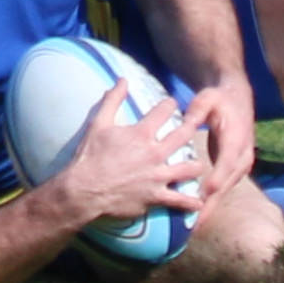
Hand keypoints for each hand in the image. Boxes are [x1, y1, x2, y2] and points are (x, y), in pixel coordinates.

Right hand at [50, 85, 206, 227]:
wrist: (84, 190)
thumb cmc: (90, 156)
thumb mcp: (98, 124)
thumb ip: (112, 100)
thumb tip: (122, 80)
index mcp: (141, 134)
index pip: (163, 111)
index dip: (170, 104)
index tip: (173, 103)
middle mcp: (154, 153)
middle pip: (183, 136)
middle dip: (191, 128)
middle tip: (194, 125)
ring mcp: (157, 176)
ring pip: (189, 169)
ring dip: (195, 166)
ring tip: (197, 165)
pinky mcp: (156, 197)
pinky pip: (180, 200)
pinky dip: (191, 202)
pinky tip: (199, 202)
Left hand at [177, 80, 255, 220]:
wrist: (237, 101)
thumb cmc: (218, 99)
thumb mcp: (207, 98)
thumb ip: (198, 110)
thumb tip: (187, 123)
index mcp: (236, 139)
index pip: (227, 162)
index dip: (216, 178)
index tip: (204, 193)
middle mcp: (242, 157)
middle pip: (226, 185)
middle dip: (210, 205)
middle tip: (194, 224)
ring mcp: (240, 167)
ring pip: (224, 191)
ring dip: (209, 209)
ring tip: (193, 227)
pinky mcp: (233, 172)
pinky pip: (221, 189)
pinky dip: (209, 203)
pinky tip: (195, 216)